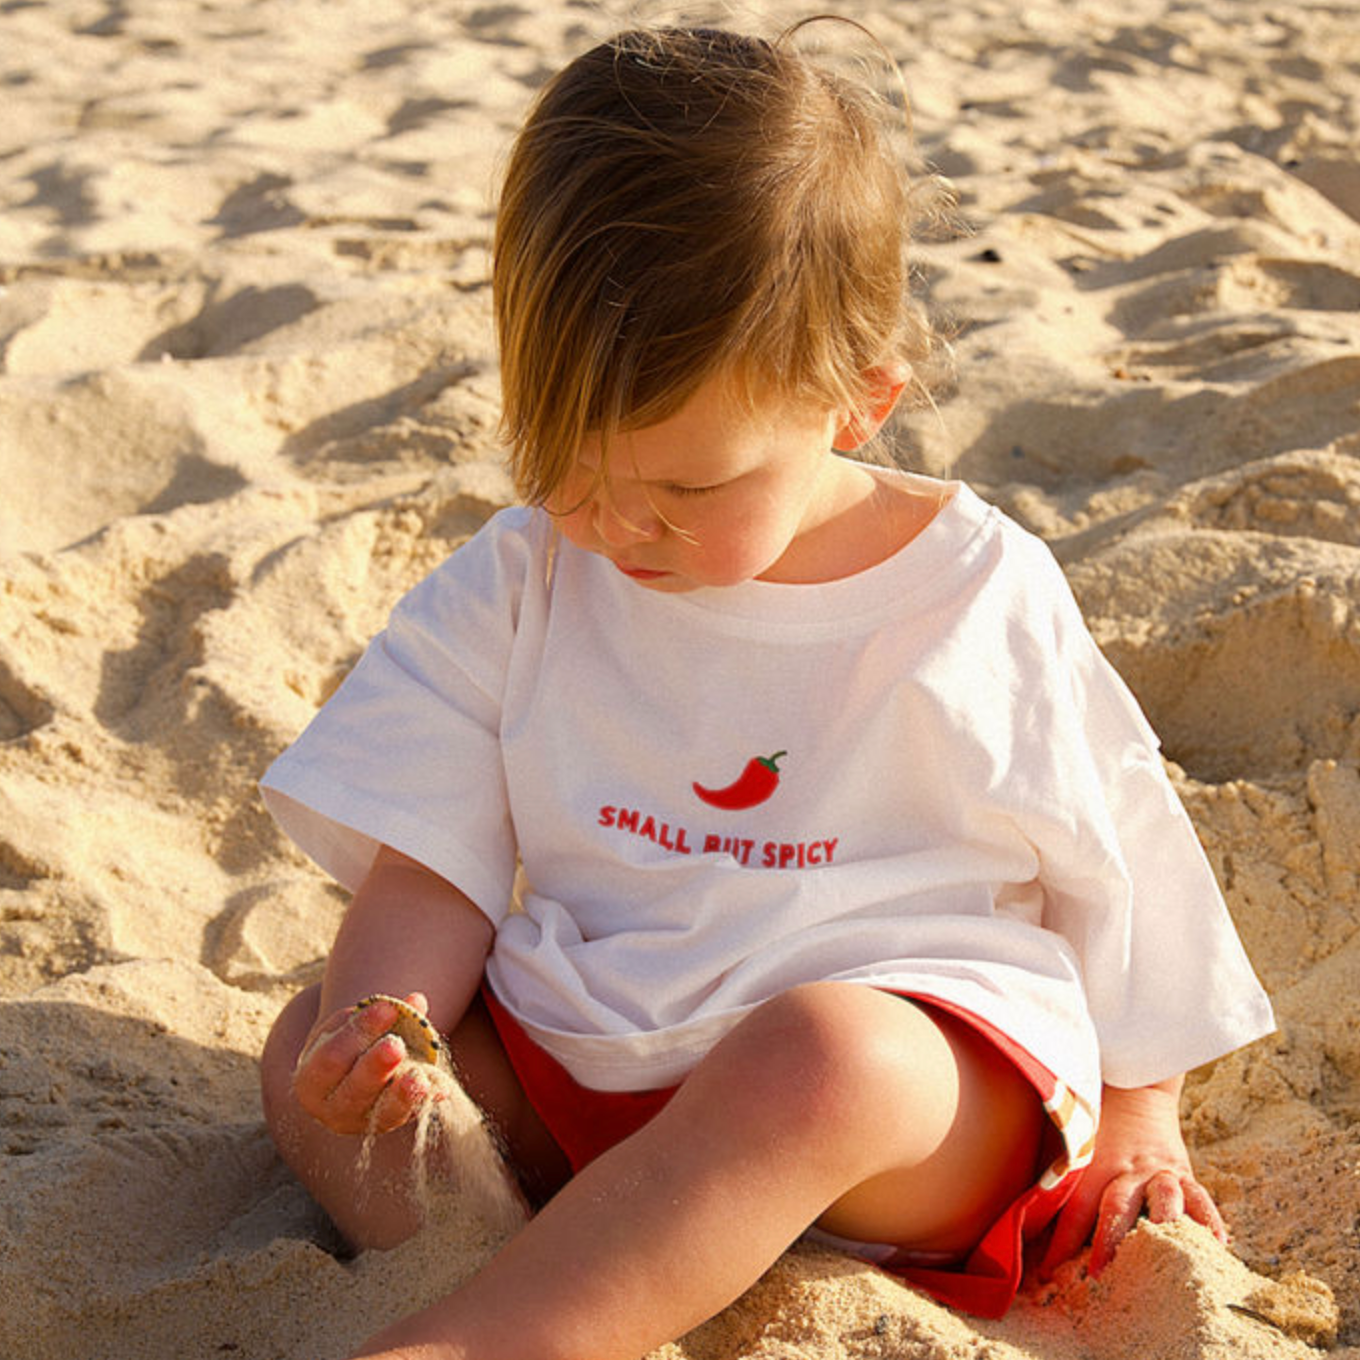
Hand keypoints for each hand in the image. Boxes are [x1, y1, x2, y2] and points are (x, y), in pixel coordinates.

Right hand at [292, 992, 436, 1137]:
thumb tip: (417, 1002)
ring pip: (382, 1112)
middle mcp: (332, 1109)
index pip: (331, 1057)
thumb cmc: (349, 1044)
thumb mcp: (355, 1025)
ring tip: (420, 1076)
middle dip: (375, 1066)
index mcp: (311, 1081)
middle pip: (354, 1088)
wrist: (349, 1074)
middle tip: (396, 1045)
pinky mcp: (389, 1126)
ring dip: (403, 1093)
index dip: (358, 1032)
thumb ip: (382, 1013)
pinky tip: (442, 1089)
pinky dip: (426, 1101)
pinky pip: (410, 1116)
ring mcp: (361, 1123)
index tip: (386, 1008)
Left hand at [1040, 1078, 1226, 1278]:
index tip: (1047, 1272)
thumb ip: (1065, 1178)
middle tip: (1099, 1274)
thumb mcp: (1078, 1146)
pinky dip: (1210, 1222)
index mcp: (1095, 1165)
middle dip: (1107, 1243)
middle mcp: (1127, 1170)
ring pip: (1162, 1201)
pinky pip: (1200, 1198)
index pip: (1074, 1208)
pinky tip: (1218, 1246)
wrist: (1135, 1089)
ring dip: (1162, 1232)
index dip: (1060, 1240)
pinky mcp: (1183, 1172)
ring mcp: (1158, 1171)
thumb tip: (1032, 1218)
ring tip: (1168, 1261)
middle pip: (1115, 1208)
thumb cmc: (1097, 1123)